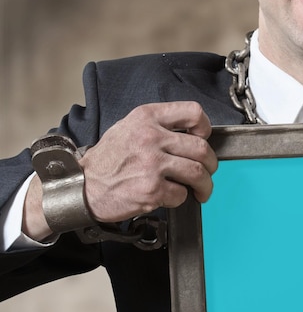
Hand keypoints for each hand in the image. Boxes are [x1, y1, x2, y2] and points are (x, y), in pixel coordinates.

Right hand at [80, 101, 217, 222]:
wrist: (82, 186)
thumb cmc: (108, 159)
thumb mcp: (128, 127)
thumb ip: (159, 126)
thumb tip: (193, 135)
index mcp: (147, 118)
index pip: (194, 112)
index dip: (205, 128)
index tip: (203, 139)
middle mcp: (151, 138)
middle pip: (202, 149)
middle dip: (211, 164)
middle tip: (207, 172)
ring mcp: (152, 164)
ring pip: (198, 173)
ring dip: (204, 185)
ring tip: (200, 190)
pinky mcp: (152, 190)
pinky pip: (182, 194)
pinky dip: (181, 198)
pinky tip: (171, 196)